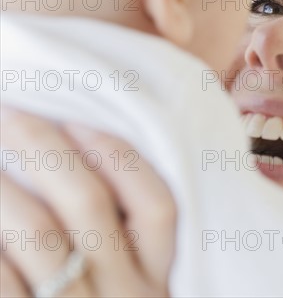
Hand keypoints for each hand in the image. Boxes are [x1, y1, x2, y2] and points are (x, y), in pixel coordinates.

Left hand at [1, 109, 175, 296]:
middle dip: (46, 148)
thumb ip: (127, 243)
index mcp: (158, 281)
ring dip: (4, 184)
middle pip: (90, 204)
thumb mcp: (136, 295)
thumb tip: (87, 165)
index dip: (118, 155)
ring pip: (39, 233)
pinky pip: (3, 279)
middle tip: (10, 112)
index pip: (156, 204)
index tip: (77, 117)